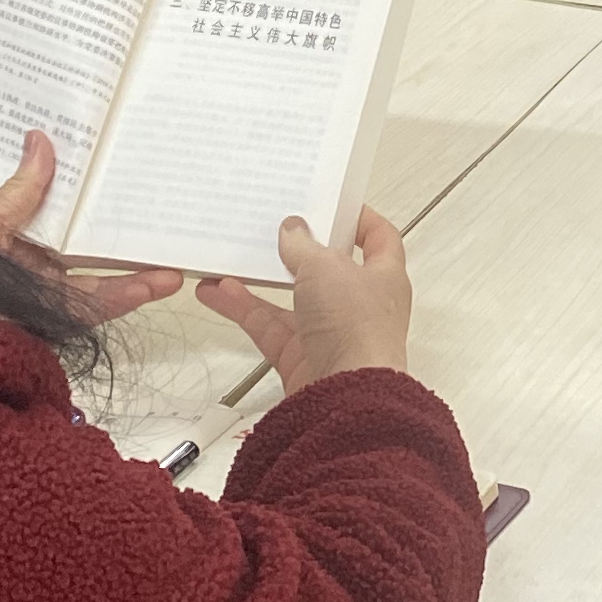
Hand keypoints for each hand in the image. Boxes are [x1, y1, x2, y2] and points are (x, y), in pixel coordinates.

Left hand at [0, 131, 185, 328]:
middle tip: (168, 221)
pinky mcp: (51, 323)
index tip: (130, 180)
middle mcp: (34, 271)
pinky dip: (124, 297)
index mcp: (17, 242)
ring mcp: (43, 298)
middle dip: (130, 241)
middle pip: (90, 253)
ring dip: (138, 272)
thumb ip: (20, 192)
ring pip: (99, 283)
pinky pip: (92, 310)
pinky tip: (156, 283)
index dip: (97, 201)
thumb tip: (41, 138)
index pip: (65, 219)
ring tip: (175, 260)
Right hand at [196, 205, 413, 390]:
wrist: (346, 395)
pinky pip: (269, 326)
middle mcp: (359, 304)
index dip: (360, 220)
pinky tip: (218, 292)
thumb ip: (304, 245)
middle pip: (326, 269)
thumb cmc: (356, 329)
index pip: (379, 239)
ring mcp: (330, 332)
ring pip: (291, 299)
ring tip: (231, 257)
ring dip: (261, 279)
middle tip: (272, 228)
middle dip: (297, 250)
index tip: (334, 205)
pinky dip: (245, 309)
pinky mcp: (302, 358)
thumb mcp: (326, 268)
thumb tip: (293, 228)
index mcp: (383, 276)